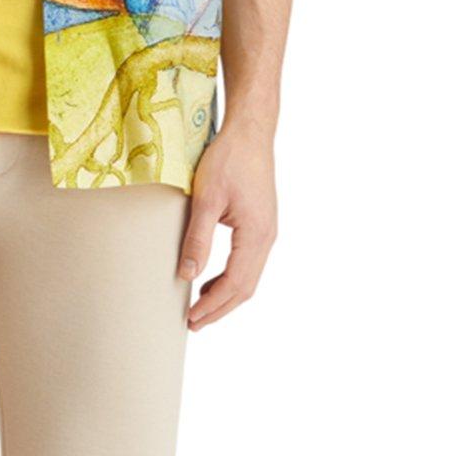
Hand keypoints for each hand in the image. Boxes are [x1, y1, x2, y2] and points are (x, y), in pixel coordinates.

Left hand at [177, 127, 278, 330]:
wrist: (250, 132)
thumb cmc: (229, 159)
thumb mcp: (206, 199)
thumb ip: (198, 238)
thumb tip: (187, 274)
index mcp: (256, 234)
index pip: (235, 284)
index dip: (213, 305)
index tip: (191, 318)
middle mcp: (267, 237)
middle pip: (245, 287)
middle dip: (219, 308)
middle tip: (192, 323)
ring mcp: (266, 232)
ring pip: (248, 277)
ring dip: (225, 296)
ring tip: (199, 308)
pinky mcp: (260, 225)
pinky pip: (248, 262)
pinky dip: (230, 278)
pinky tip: (210, 281)